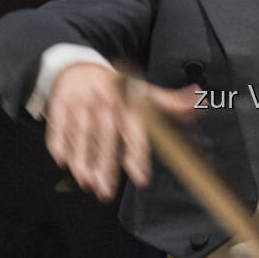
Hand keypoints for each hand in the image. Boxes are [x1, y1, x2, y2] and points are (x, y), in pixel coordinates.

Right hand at [45, 63, 196, 201]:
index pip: (133, 130)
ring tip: (88, 183)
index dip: (136, 153)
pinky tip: (64, 163)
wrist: (76, 65)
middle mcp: (104, 103)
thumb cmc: (115, 85)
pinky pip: (58, 128)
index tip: (139, 176)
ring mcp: (79, 104)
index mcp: (126, 100)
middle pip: (105, 138)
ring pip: (81, 136)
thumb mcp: (142, 90)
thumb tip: (200, 101)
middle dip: (105, 166)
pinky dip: (59, 145)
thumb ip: (171, 101)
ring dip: (83, 161)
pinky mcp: (58, 106)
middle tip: (106, 191)